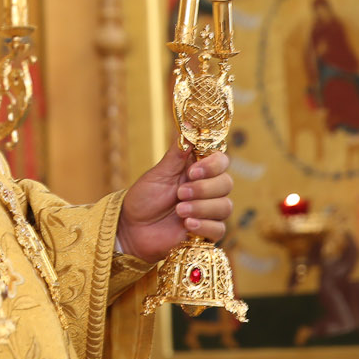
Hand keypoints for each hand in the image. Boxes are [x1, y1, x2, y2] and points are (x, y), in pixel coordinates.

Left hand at [115, 138, 232, 264]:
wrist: (132, 227)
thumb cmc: (144, 198)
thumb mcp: (158, 174)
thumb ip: (176, 154)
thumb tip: (189, 126)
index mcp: (197, 170)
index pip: (221, 161)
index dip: (212, 165)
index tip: (193, 171)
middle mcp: (207, 189)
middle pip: (226, 183)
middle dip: (204, 188)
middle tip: (180, 193)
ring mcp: (208, 211)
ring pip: (225, 206)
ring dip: (202, 207)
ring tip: (179, 210)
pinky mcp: (206, 232)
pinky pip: (219, 229)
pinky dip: (204, 225)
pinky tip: (187, 224)